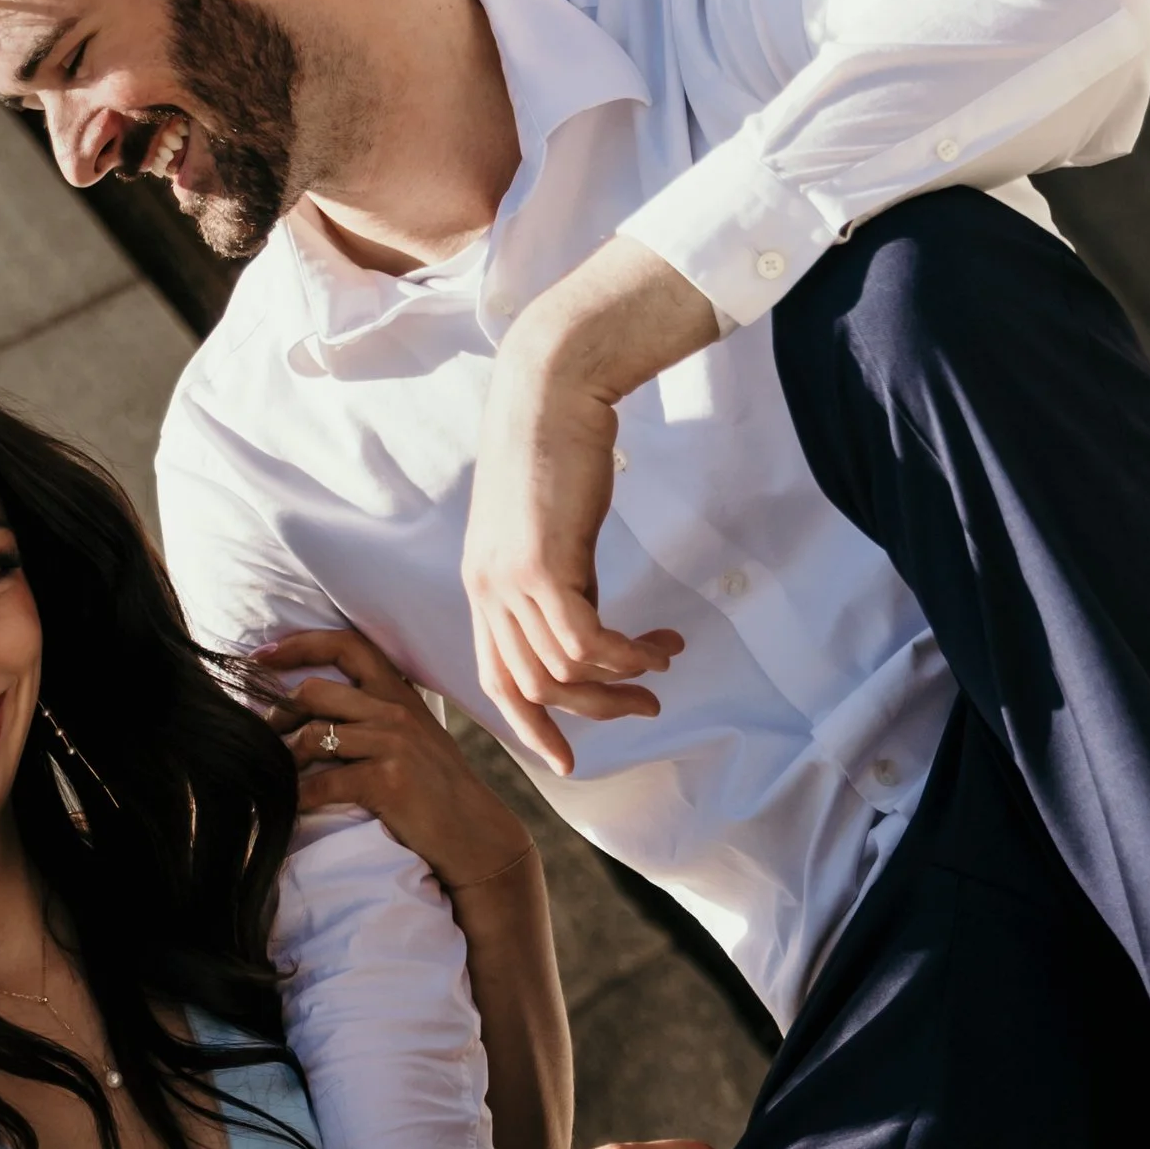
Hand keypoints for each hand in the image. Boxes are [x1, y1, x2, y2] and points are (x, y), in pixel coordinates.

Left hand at [257, 621, 535, 897]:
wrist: (474, 835)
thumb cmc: (436, 791)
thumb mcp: (413, 737)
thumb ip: (375, 715)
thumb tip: (316, 709)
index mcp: (398, 694)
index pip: (345, 645)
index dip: (297, 644)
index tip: (260, 656)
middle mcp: (394, 711)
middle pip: (314, 691)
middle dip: (276, 711)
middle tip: (259, 734)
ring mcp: (392, 744)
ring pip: (313, 735)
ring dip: (283, 757)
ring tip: (273, 774)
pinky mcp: (388, 780)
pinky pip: (323, 783)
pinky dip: (298, 797)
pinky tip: (289, 806)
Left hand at [462, 241, 716, 777]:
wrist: (551, 388)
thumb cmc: (556, 444)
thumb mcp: (549, 525)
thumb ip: (558, 575)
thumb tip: (587, 610)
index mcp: (484, 586)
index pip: (498, 678)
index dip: (532, 724)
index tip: (566, 761)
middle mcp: (487, 592)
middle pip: (536, 686)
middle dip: (595, 710)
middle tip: (645, 707)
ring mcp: (509, 582)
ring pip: (565, 669)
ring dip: (623, 677)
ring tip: (665, 662)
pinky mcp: (541, 566)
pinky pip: (587, 641)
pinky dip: (627, 654)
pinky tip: (659, 644)